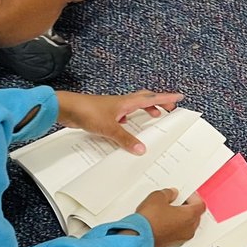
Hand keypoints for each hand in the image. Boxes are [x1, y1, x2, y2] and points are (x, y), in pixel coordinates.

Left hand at [55, 90, 183, 153]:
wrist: (67, 108)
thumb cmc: (88, 112)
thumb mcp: (110, 128)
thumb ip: (126, 139)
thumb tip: (142, 149)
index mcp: (127, 103)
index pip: (151, 99)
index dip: (166, 98)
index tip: (179, 97)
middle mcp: (122, 103)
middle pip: (145, 99)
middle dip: (158, 102)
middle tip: (168, 108)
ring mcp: (113, 107)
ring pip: (134, 105)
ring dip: (145, 109)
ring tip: (153, 116)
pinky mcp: (105, 113)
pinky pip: (123, 114)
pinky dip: (130, 117)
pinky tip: (128, 125)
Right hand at [136, 187, 205, 246]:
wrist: (137, 239)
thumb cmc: (149, 222)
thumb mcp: (157, 197)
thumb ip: (168, 193)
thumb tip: (171, 194)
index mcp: (189, 216)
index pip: (200, 205)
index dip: (194, 197)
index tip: (187, 194)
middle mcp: (188, 230)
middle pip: (195, 216)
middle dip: (188, 207)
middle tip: (178, 201)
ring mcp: (181, 239)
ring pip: (187, 226)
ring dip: (181, 218)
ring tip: (168, 211)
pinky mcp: (172, 245)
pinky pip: (178, 234)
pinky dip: (175, 227)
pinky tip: (163, 222)